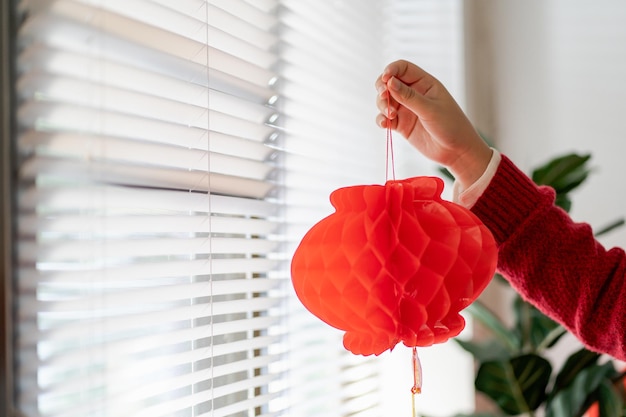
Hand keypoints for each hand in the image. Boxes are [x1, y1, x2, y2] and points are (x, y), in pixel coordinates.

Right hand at [375, 60, 491, 189]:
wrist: (456, 151)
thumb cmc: (451, 126)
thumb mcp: (430, 109)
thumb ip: (409, 96)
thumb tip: (389, 82)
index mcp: (424, 83)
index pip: (403, 68)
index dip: (391, 70)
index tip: (385, 80)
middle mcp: (413, 94)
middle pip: (389, 82)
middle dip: (382, 88)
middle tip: (383, 97)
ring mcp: (406, 109)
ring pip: (385, 100)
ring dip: (382, 105)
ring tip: (391, 116)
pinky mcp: (401, 124)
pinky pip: (385, 118)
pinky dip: (381, 120)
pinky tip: (385, 125)